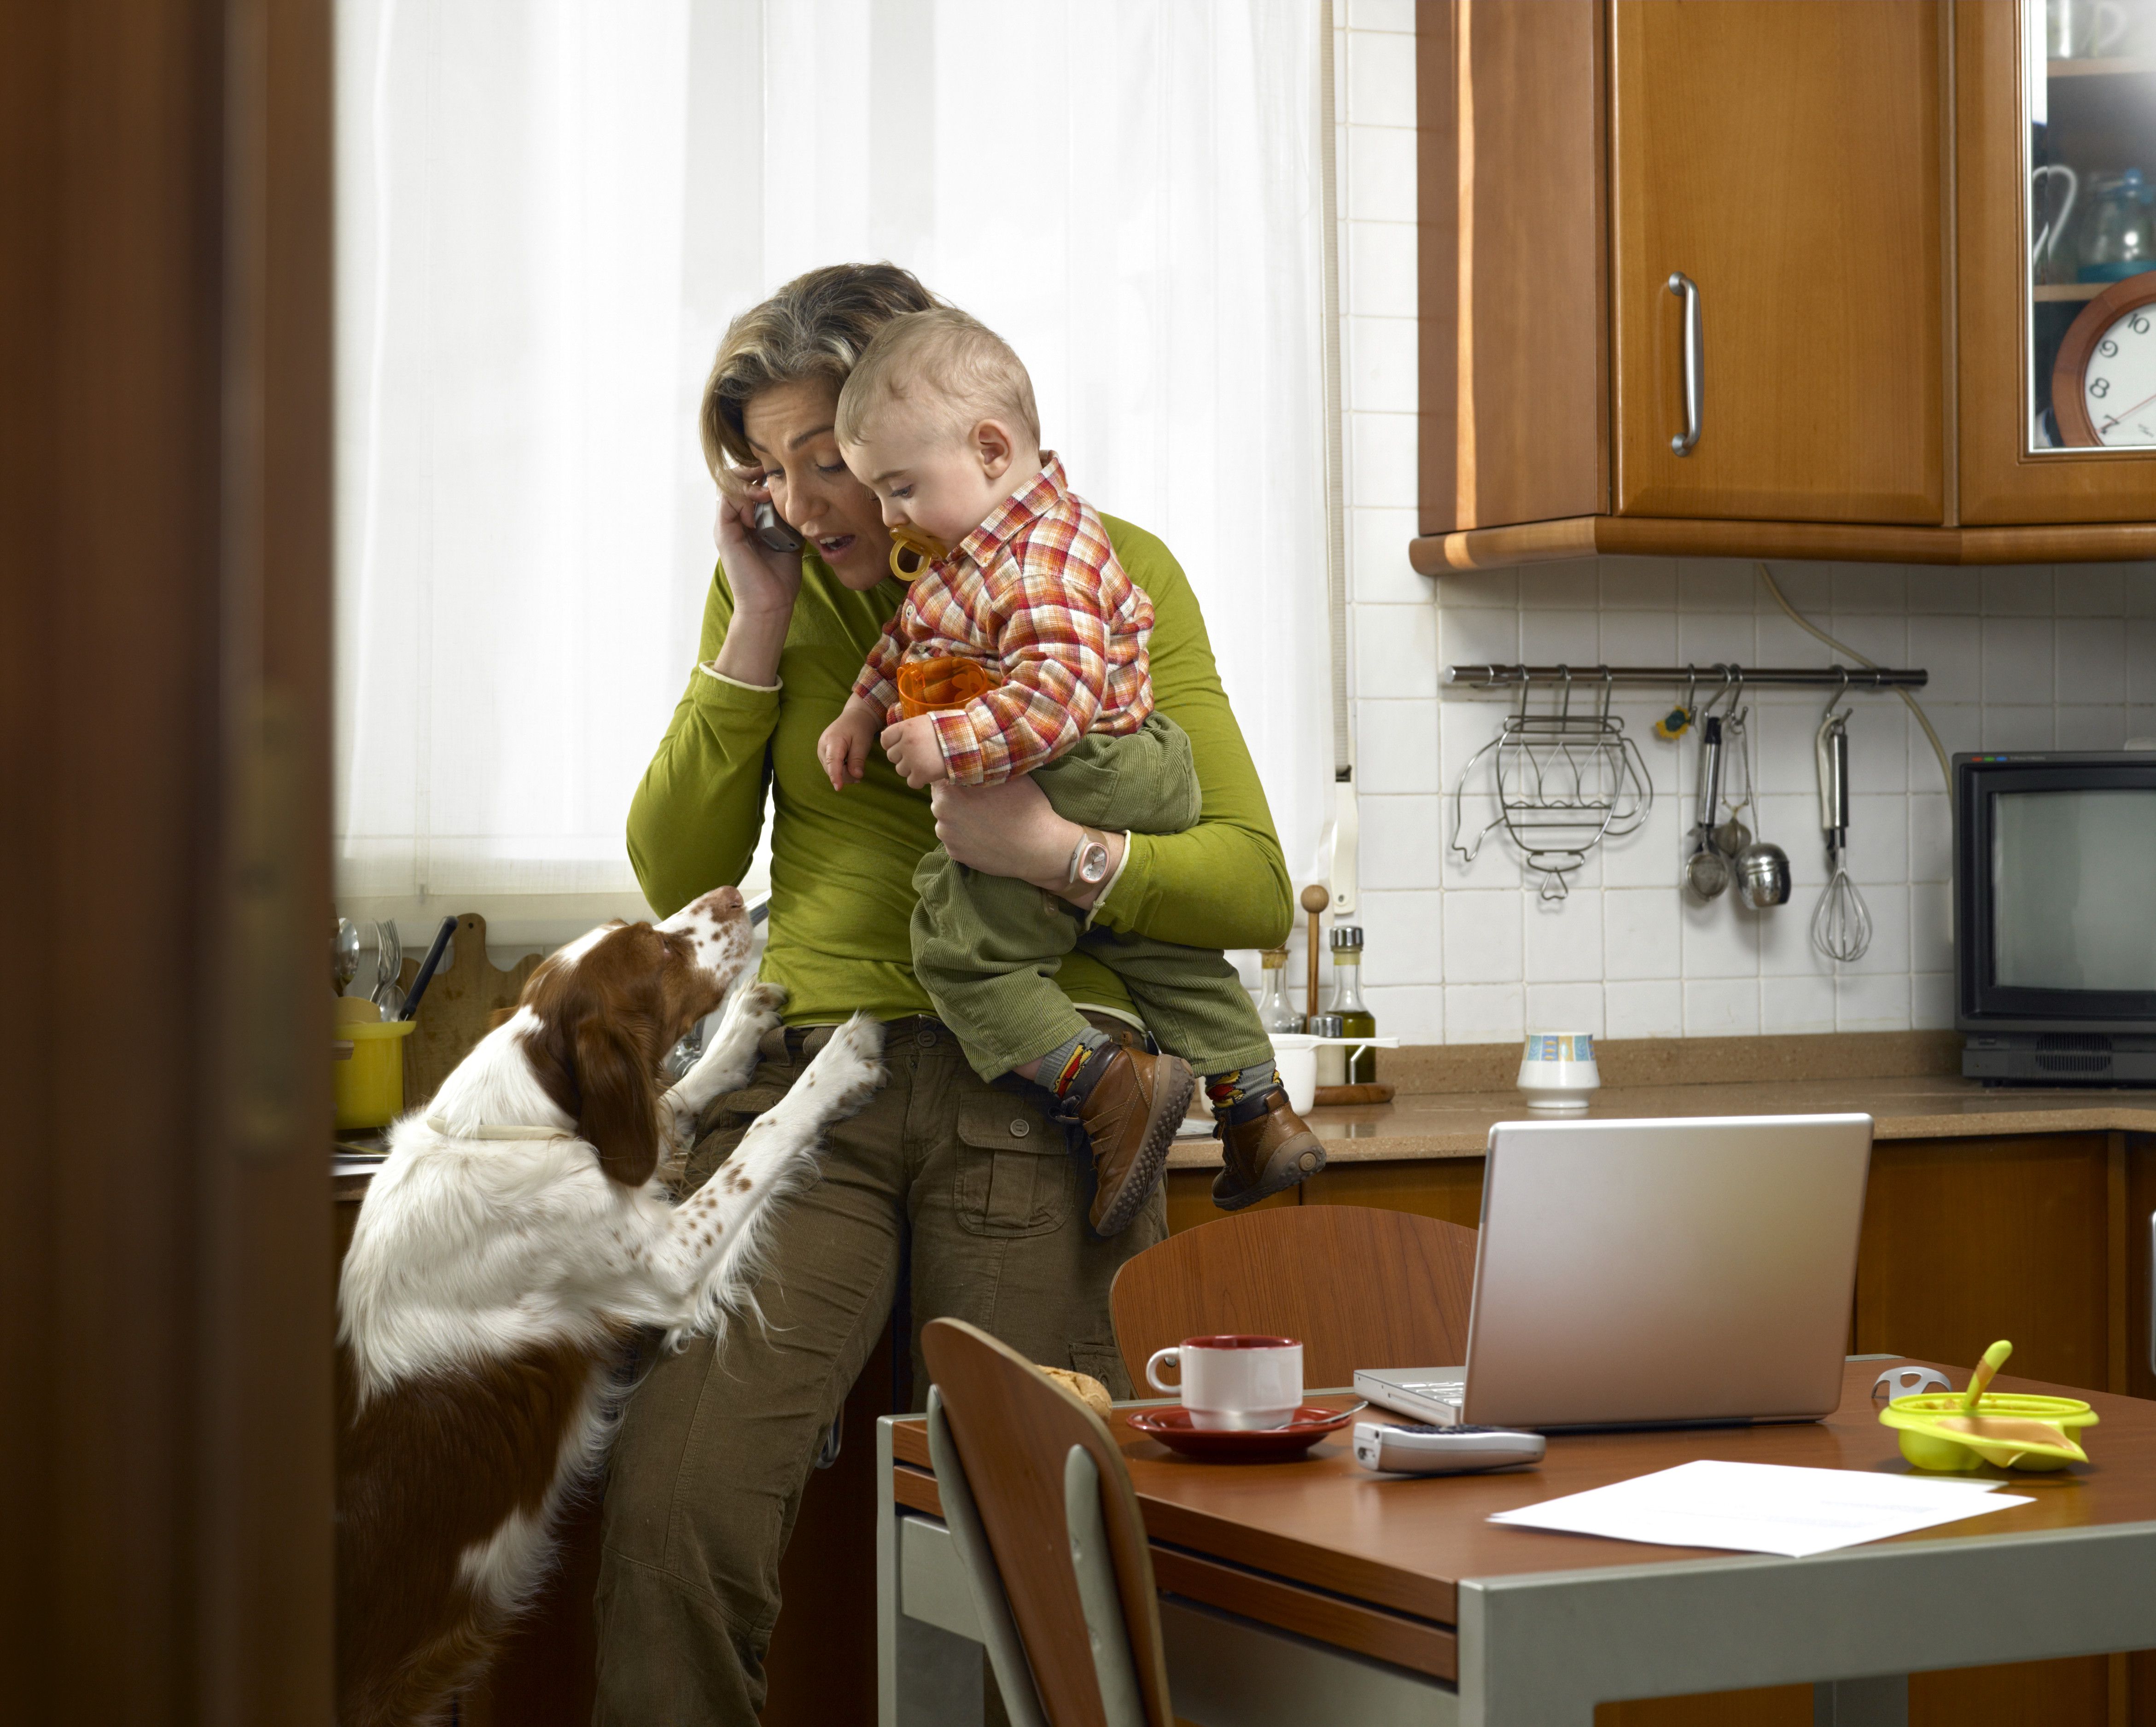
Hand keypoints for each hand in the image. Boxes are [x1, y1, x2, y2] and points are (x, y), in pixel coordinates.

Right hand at [708, 473, 802, 687]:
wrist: (770, 604)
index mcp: (748, 522)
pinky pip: (727, 500)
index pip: (748, 485)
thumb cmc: (781, 577)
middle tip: (774, 472)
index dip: (762, 474)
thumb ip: (789, 518)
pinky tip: (761, 500)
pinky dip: (744, 494)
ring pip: (729, 485)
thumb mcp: (791, 539)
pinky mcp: (724, 532)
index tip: (782, 472)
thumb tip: (803, 498)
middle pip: (736, 480)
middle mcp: (735, 521)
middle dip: (754, 471)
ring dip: (750, 481)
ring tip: (768, 489)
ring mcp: (727, 525)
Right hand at [817, 697, 882, 790]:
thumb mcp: (863, 742)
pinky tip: (850, 766)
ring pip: (831, 770)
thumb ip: (858, 759)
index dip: (836, 775)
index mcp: (833, 740)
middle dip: (846, 775)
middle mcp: (823, 746)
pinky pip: (831, 767)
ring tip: (857, 768)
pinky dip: (841, 770)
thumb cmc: (859, 728)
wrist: (854, 717)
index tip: (838, 788)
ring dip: (844, 773)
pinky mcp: (823, 754)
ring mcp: (821, 750)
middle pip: (832, 769)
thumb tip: (856, 775)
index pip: (833, 761)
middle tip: (860, 773)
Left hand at [880, 715, 948, 787]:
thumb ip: (911, 729)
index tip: (902, 746)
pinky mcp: (921, 774)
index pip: (885, 739)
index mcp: (906, 727)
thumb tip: (898, 737)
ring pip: (900, 770)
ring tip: (926, 764)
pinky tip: (929, 774)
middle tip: (918, 756)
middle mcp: (906, 743)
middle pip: (891, 756)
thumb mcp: (927, 721)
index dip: (892, 744)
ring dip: (910, 770)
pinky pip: (911, 783)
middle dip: (902, 758)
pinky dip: (919, 781)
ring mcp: (913, 759)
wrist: (969, 740)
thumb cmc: (949, 729)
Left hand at [929, 778, 1126, 906]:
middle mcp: (940, 811)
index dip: (955, 772)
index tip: (970, 775)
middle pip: (942, 796)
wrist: (1038, 847)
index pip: (940, 773)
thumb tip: (976, 751)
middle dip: (956, 795)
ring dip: (960, 817)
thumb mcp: (1007, 773)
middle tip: (981, 797)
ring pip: (948, 819)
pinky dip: (966, 836)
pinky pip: (956, 839)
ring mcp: (946, 835)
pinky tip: (985, 833)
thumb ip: (983, 763)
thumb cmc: (1026, 805)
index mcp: (949, 787)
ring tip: (985, 817)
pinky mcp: (954, 854)